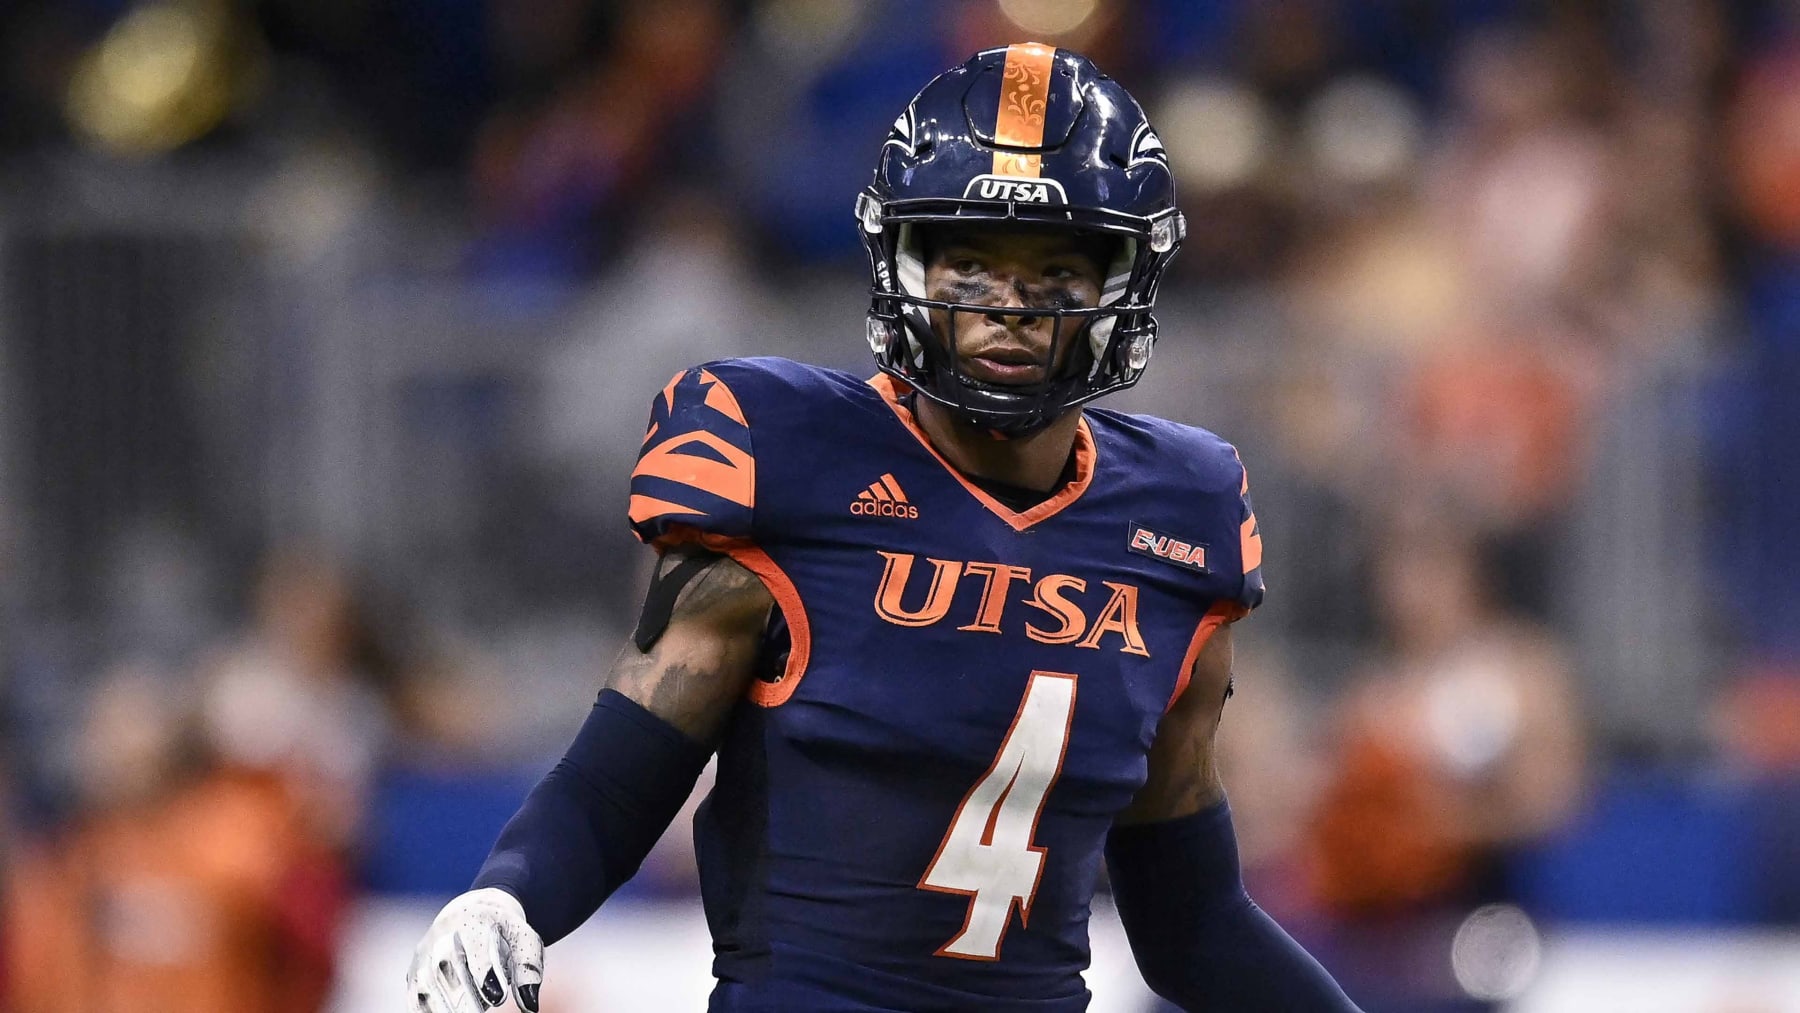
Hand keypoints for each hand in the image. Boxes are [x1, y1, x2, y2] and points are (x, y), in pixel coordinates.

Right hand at [407, 888, 544, 1012]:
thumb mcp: (524, 940)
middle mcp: (444, 933)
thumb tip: (530, 1007)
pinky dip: (423, 1008)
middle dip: (463, 995)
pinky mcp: (414, 969)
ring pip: (425, 980)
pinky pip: (414, 992)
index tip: (498, 997)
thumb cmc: (503, 932)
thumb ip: (528, 970)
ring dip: (440, 1005)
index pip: (477, 949)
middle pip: (447, 965)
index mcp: (475, 920)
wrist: (470, 912)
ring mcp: (425, 951)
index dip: (486, 975)